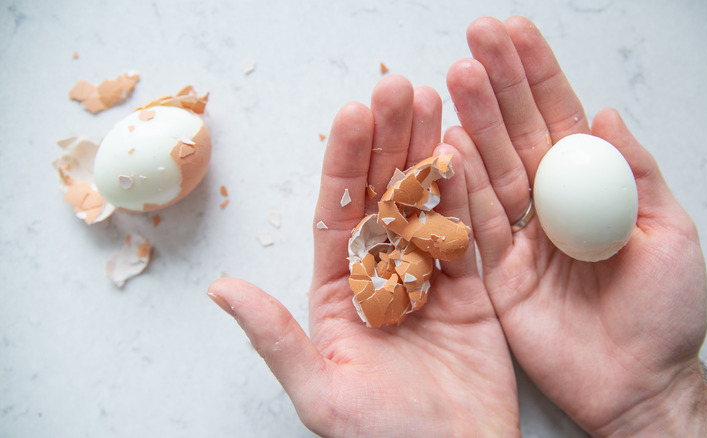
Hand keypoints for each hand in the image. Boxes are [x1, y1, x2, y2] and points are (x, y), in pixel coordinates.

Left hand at [208, 75, 519, 436]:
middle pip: (381, 196)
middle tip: (399, 88)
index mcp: (339, 293)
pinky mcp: (470, 289)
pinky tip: (463, 150)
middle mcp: (381, 277)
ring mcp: (428, 279)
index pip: (337, 213)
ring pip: (423, 203)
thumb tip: (221, 289)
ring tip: (434, 100)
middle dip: (388, 141)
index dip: (344, 162)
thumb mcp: (321, 390)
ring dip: (426, 152)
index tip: (354, 114)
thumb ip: (276, 336)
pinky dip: (466, 191)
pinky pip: (466, 232)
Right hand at [445, 16, 706, 435]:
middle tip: (475, 40)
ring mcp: (519, 236)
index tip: (513, 33)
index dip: (537, 76)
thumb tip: (606, 113)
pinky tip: (447, 144)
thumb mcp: (670, 232)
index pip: (560, 119)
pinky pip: (474, 224)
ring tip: (457, 76)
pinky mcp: (494, 272)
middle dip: (497, 85)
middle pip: (518, 134)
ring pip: (491, 170)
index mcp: (592, 188)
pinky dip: (460, 186)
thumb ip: (633, 174)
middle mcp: (549, 204)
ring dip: (473, 123)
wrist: (637, 384)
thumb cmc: (665, 312)